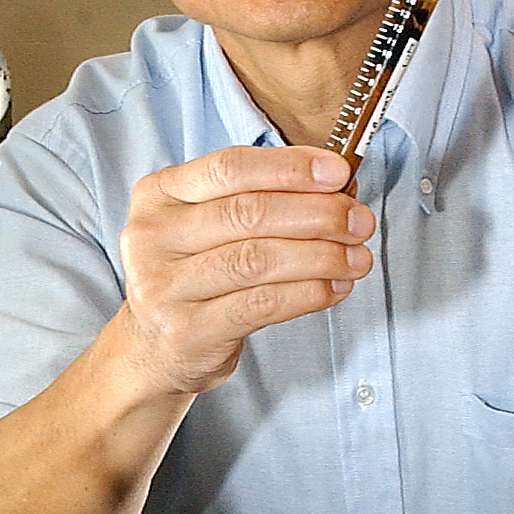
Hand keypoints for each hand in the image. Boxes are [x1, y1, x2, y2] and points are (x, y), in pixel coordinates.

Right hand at [116, 145, 374, 394]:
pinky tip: (335, 287)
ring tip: (357, 257)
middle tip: (359, 221)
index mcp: (159, 194)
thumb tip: (338, 184)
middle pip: (248, 213)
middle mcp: (154, 236)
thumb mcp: (207, 223)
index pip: (229, 167)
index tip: (338, 172)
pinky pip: (263, 304)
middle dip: (317, 213)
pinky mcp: (189, 330)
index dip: (289, 167)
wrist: (154, 345)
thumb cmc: (195, 272)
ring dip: (321, 256)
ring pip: (259, 260)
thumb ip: (261, 197)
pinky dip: (308, 293)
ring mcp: (166, 286)